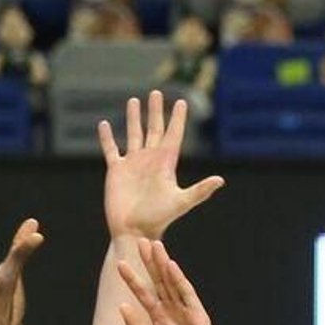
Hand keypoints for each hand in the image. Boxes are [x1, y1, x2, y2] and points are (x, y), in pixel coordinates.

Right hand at [99, 91, 223, 239]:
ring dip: (133, 118)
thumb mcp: (181, 202)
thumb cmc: (158, 219)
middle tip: (156, 93)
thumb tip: (221, 180)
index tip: (181, 102)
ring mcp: (133, 164)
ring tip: (134, 100)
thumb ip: (200, 191)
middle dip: (155, 111)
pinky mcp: (116, 171)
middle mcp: (149, 160)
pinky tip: (104, 125)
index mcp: (165, 163)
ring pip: (134, 134)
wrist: (134, 231)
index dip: (177, 119)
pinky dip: (107, 138)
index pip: (173, 135)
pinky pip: (111, 149)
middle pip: (154, 129)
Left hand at [116, 239, 228, 324]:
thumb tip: (122, 305)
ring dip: (163, 264)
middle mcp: (170, 309)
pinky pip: (186, 293)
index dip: (132, 279)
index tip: (120, 264)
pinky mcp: (197, 314)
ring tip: (155, 245)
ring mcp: (184, 309)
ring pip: (171, 282)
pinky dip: (179, 279)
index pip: (143, 294)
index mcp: (157, 318)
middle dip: (149, 262)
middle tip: (141, 240)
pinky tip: (171, 266)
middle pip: (157, 281)